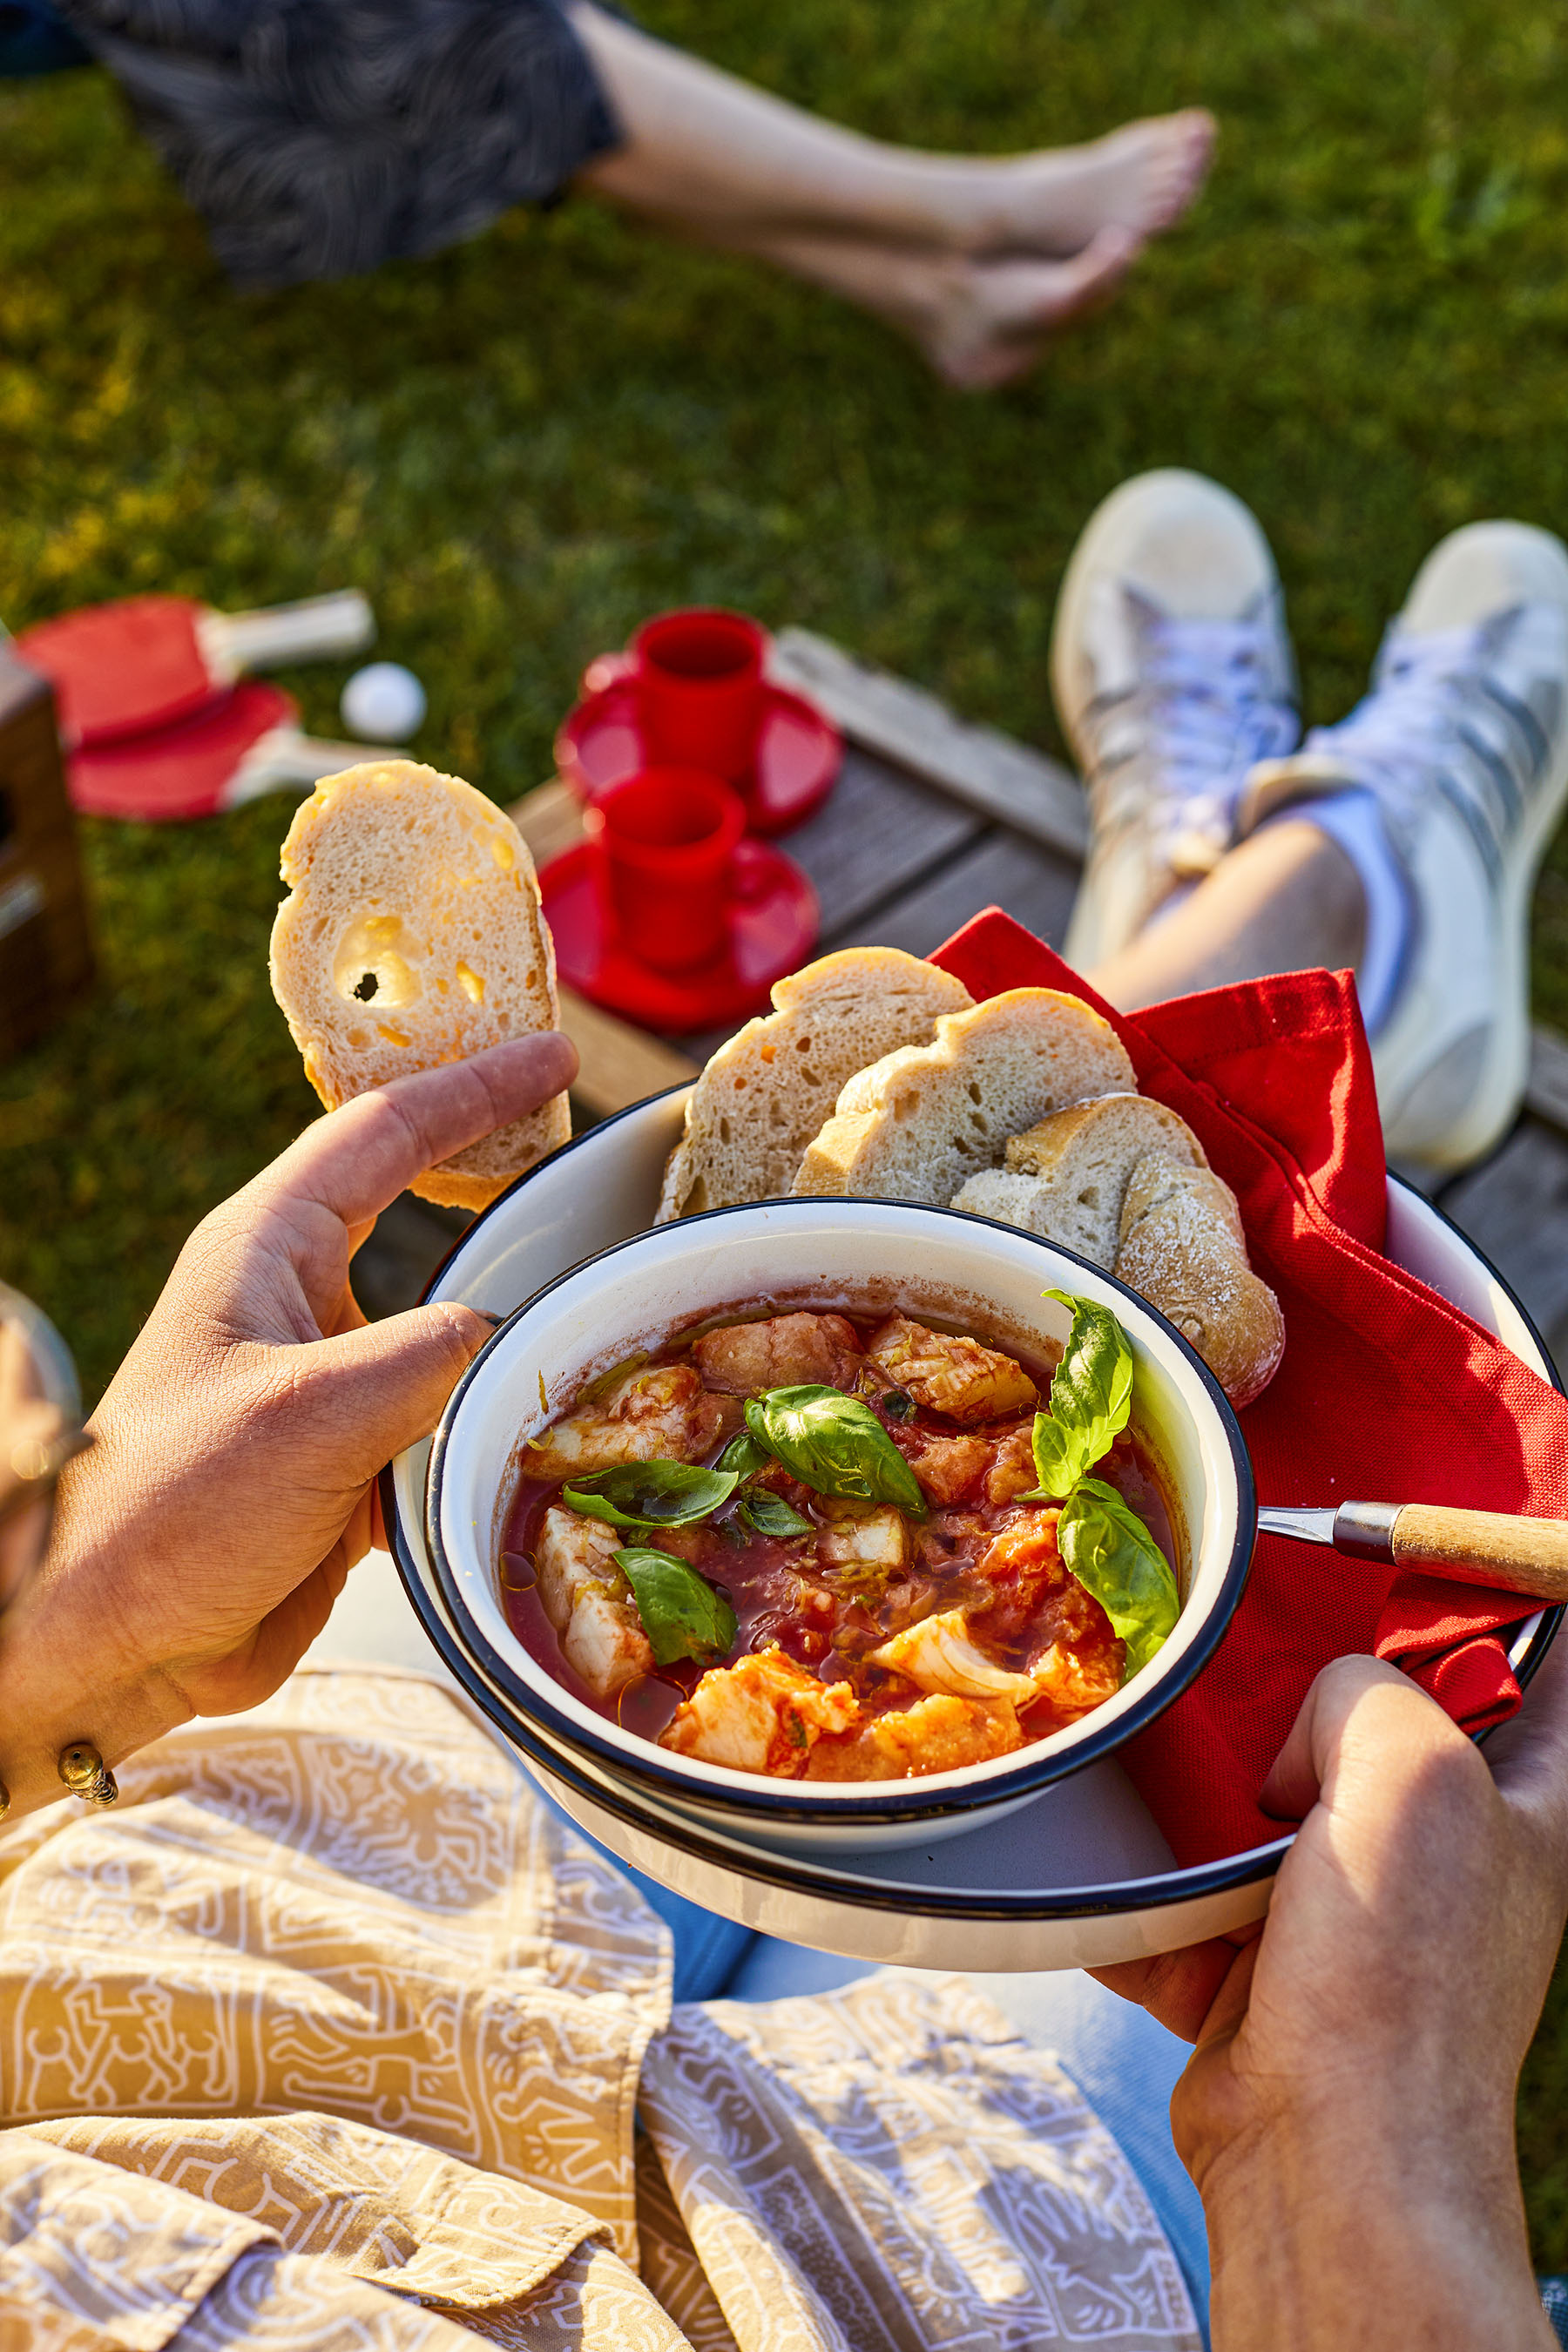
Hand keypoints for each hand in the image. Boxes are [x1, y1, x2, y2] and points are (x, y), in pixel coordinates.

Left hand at [0, 1034, 575, 1813]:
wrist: (110, 1641)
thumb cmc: (170, 1510)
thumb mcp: (313, 1415)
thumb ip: (431, 1358)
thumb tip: (507, 1336)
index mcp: (266, 1249)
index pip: (387, 1132)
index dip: (477, 1088)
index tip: (556, 1057)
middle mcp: (296, 1301)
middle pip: (419, 1208)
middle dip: (501, 1173)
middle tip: (591, 1149)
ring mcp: (322, 1380)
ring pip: (442, 1320)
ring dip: (514, 1307)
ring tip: (602, 1285)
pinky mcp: (345, 1458)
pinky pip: (443, 1411)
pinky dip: (499, 1405)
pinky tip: (555, 1412)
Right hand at [1094, 1650, 1567, 2346]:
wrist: (1325, 2155)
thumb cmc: (1400, 1980)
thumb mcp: (1413, 1769)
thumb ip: (1361, 1690)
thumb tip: (1297, 1735)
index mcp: (1522, 1799)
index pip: (1531, 1665)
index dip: (1476, 1602)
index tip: (1397, 1559)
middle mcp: (1444, 1853)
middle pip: (1369, 1726)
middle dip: (1298, 1705)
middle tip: (1247, 1673)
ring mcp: (1352, 1914)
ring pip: (1264, 1806)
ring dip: (1205, 1802)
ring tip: (1166, 1779)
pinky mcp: (1266, 1967)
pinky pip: (1191, 1898)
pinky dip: (1152, 1897)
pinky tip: (1120, 1874)